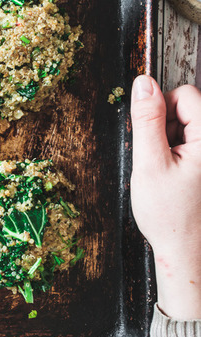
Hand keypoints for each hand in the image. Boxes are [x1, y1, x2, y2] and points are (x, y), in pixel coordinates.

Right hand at [130, 74, 200, 319]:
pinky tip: (176, 179)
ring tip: (168, 173)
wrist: (188, 252)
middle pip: (189, 109)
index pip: (187, 95)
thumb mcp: (150, 164)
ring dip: (173, 143)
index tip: (153, 139)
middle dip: (167, 128)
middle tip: (160, 161)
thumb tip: (143, 84)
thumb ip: (147, 120)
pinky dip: (180, 156)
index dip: (162, 110)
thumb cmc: (171, 216)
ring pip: (189, 127)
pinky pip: (192, 145)